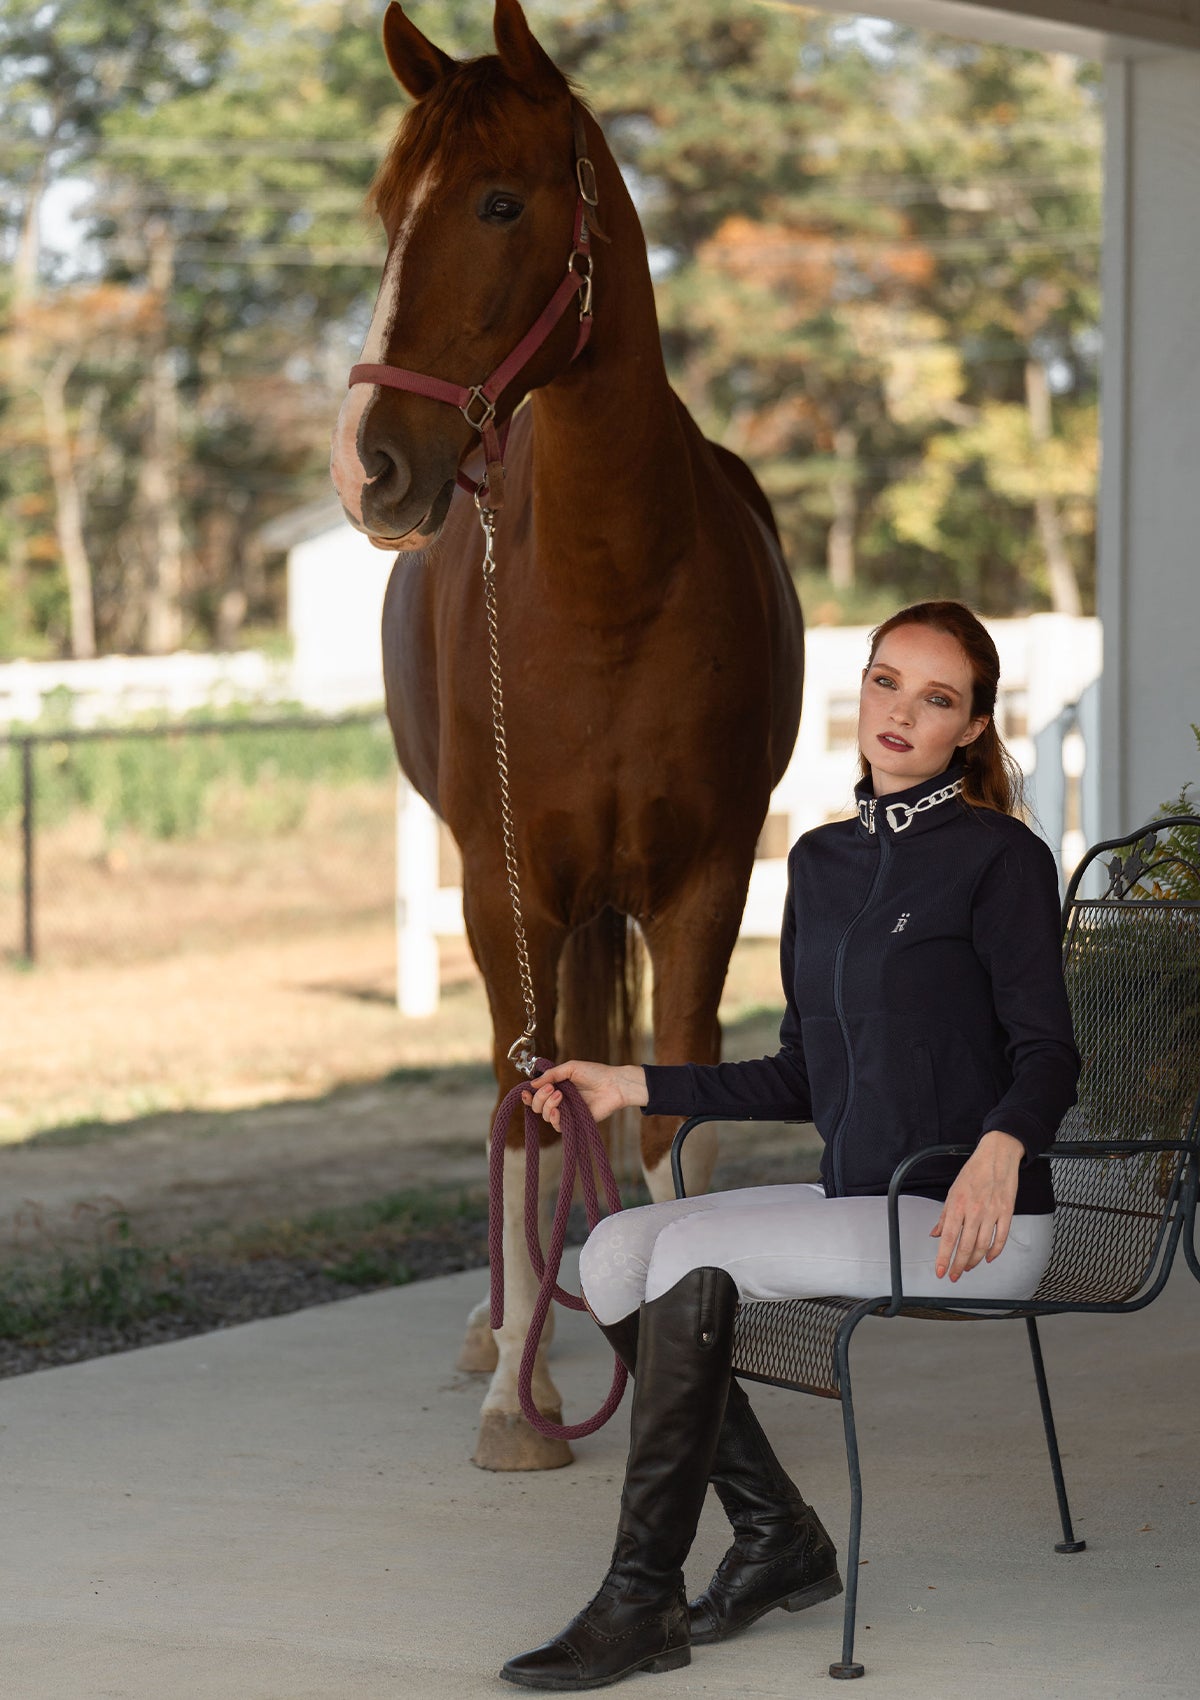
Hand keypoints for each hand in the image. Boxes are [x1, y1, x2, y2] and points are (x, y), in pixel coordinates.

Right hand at [520, 1060, 647, 1131]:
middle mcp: (558, 1100)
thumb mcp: (570, 1068)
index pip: (535, 1094)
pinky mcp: (574, 1122)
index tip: (526, 1092)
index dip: (528, 1095)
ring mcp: (566, 1111)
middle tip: (552, 1089)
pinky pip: (557, 1126)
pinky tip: (559, 1111)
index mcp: (556, 1086)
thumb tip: (532, 1084)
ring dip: (548, 1105)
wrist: (614, 1085)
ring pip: (545, 1115)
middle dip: (540, 1098)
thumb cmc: (595, 1073)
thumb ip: (551, 1075)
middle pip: (537, 1106)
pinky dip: (554, 1118)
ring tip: (560, 1095)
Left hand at [930, 1130, 1023, 1280]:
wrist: (997, 1157)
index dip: (943, 1257)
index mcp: (958, 1205)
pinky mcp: (1006, 1213)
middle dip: (958, 1265)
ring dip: (974, 1261)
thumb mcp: (953, 1191)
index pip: (949, 1238)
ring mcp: (992, 1213)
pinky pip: (1001, 1238)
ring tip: (967, 1268)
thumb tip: (936, 1234)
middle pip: (965, 1246)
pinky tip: (987, 1258)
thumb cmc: (973, 1172)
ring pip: (982, 1246)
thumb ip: (944, 1216)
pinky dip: (994, 1252)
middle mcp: (974, 1211)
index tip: (941, 1271)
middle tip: (954, 1275)